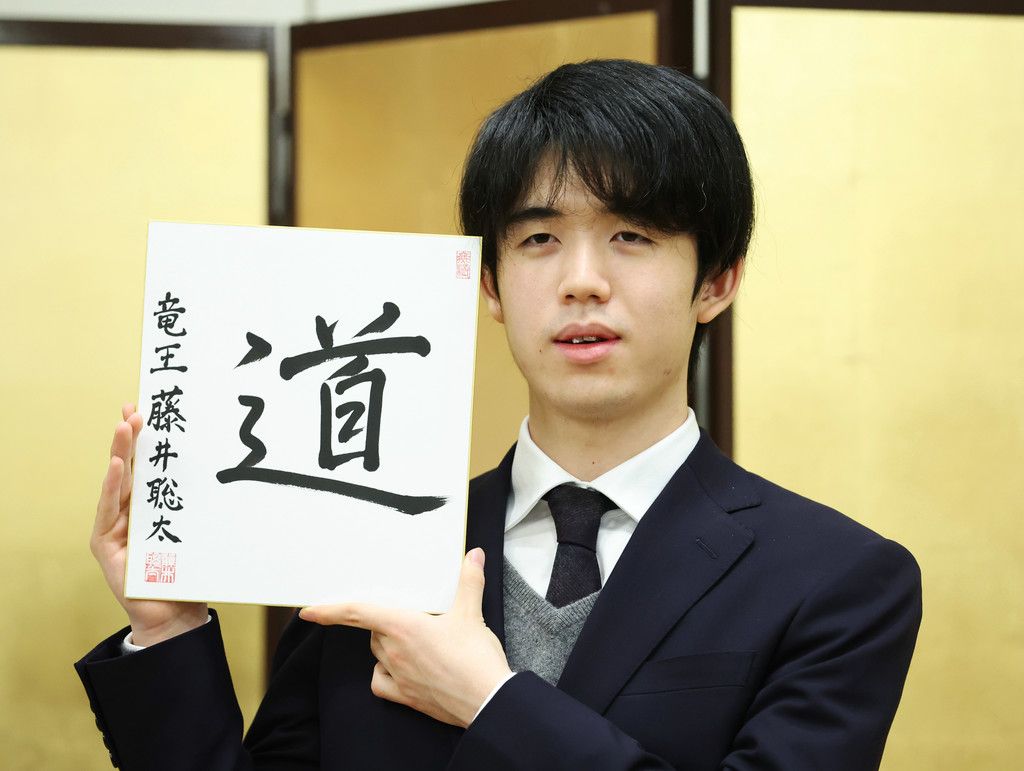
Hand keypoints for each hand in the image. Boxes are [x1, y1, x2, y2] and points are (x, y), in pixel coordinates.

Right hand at [91, 402, 207, 645]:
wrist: (175, 613)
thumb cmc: (189, 570)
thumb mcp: (198, 528)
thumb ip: (200, 503)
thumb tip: (233, 469)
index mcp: (151, 505)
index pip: (147, 465)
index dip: (145, 438)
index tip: (148, 408)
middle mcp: (130, 511)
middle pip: (129, 468)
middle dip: (130, 438)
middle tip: (133, 409)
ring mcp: (114, 526)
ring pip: (117, 483)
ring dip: (120, 453)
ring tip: (124, 427)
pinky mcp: (105, 543)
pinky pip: (108, 510)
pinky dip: (112, 486)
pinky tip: (117, 465)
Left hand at [300, 548, 511, 726]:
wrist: (488, 700)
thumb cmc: (476, 659)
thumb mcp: (472, 613)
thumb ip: (469, 580)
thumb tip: (473, 555)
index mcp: (403, 626)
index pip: (357, 613)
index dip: (329, 610)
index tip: (308, 610)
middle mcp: (394, 651)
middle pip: (372, 630)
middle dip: (383, 621)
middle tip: (405, 615)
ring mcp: (398, 676)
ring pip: (377, 654)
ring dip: (386, 644)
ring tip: (411, 638)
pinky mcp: (406, 696)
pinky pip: (380, 683)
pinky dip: (383, 673)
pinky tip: (395, 669)